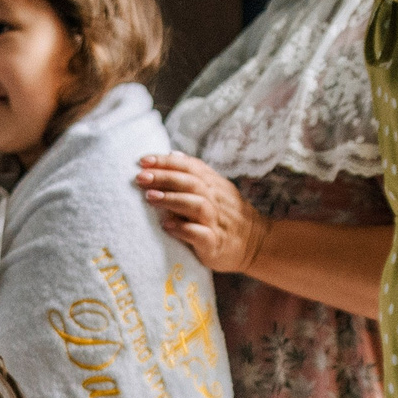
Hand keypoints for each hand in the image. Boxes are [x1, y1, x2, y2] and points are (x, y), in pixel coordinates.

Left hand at [134, 152, 268, 274]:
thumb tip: (172, 153)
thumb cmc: (227, 216)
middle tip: (141, 178)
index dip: (167, 162)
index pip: (190, 167)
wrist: (256, 244)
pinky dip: (183, 229)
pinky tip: (166, 226)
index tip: (143, 161)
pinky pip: (200, 235)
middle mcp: (216, 200)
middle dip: (165, 178)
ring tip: (150, 197)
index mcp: (214, 185)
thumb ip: (195, 173)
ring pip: (196, 205)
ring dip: (172, 199)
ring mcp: (217, 222)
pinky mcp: (215, 243)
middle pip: (191, 183)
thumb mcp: (216, 189)